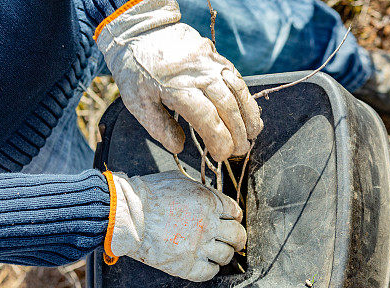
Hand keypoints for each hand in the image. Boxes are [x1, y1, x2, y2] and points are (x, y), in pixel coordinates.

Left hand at [96, 0, 262, 160]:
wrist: (140, 31)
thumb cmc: (136, 69)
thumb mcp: (136, 101)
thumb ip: (158, 126)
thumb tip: (178, 147)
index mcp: (178, 88)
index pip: (208, 120)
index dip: (219, 141)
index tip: (221, 155)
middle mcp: (199, 75)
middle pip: (228, 108)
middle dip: (238, 134)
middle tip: (240, 151)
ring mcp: (210, 63)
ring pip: (238, 92)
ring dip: (249, 116)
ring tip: (253, 134)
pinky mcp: (216, 56)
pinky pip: (237, 78)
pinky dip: (246, 97)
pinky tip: (249, 112)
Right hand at [105, 171, 245, 281]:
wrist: (124, 214)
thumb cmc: (146, 194)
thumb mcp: (179, 180)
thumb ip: (201, 190)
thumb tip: (211, 196)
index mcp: (208, 202)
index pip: (235, 212)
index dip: (235, 217)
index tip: (233, 221)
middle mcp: (207, 225)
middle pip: (237, 235)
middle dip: (239, 239)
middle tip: (236, 243)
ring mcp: (197, 246)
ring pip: (226, 255)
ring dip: (225, 255)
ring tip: (219, 254)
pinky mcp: (185, 265)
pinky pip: (209, 272)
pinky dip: (211, 270)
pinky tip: (206, 265)